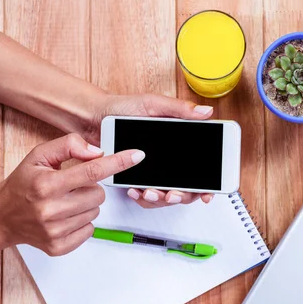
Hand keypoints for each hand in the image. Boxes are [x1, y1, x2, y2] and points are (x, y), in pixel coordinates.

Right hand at [0, 133, 144, 255]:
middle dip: (91, 188)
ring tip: (64, 202)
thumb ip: (69, 146)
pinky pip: (90, 229)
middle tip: (71, 187)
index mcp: (47, 184)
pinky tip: (65, 217)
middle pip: (99, 195)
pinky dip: (82, 222)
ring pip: (96, 212)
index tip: (136, 156)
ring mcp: (55, 231)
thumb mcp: (39, 155)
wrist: (2, 216)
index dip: (118, 162)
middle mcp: (51, 209)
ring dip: (86, 205)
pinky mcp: (59, 246)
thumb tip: (97, 152)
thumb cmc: (23, 184)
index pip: (92, 171)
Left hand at [85, 93, 214, 207]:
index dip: (208, 185)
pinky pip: (145, 197)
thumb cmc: (124, 107)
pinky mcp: (137, 178)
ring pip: (166, 196)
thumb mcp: (154, 104)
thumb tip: (206, 113)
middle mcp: (170, 160)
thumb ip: (180, 110)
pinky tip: (135, 190)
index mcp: (180, 142)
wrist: (94, 117)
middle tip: (171, 194)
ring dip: (160, 199)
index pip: (202, 168)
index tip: (206, 193)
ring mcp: (154, 171)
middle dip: (181, 196)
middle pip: (187, 188)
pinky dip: (142, 197)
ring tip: (148, 192)